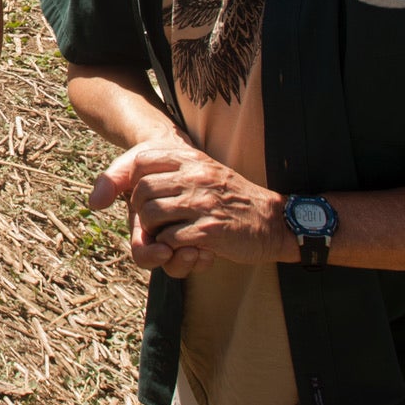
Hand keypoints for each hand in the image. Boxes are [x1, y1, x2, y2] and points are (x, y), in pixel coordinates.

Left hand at [88, 138, 287, 277]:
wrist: (274, 222)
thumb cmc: (232, 199)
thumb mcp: (205, 172)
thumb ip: (173, 170)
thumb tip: (130, 180)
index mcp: (193, 159)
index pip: (141, 160)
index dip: (132, 179)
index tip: (143, 194)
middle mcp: (196, 176)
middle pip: (141, 191)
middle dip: (141, 210)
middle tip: (155, 220)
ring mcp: (202, 203)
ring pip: (151, 215)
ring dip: (153, 230)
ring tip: (167, 232)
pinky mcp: (209, 230)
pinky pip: (169, 239)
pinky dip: (169, 246)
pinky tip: (183, 244)